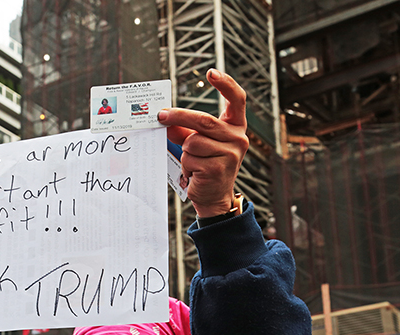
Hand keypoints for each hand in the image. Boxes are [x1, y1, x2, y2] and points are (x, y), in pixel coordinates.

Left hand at [158, 69, 248, 217]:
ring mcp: (230, 154)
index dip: (226, 84)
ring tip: (193, 163)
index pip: (237, 100)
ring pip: (193, 142)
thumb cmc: (206, 165)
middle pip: (204, 120)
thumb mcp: (198, 143)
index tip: (211, 72)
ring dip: (185, 152)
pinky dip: (186, 166)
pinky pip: (190, 159)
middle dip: (178, 117)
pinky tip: (195, 174)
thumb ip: (185, 129)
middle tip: (161, 116)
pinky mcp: (218, 168)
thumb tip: (165, 119)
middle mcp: (238, 138)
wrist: (214, 197)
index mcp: (236, 127)